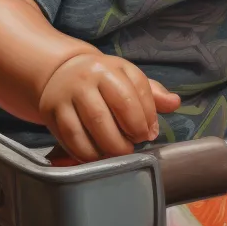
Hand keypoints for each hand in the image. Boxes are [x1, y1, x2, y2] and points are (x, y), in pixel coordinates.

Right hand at [39, 53, 180, 161]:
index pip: (132, 96)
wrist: (62, 72)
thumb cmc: (103, 79)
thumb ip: (152, 93)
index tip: (149, 132)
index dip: (146, 119)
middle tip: (134, 146)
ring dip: (110, 148)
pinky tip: (99, 156)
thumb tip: (175, 103)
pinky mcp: (51, 113)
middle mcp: (85, 80)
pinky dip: (88, 153)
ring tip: (119, 153)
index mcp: (108, 68)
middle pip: (109, 115)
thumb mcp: (127, 78)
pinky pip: (72, 140)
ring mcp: (66, 96)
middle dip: (127, 138)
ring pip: (90, 129)